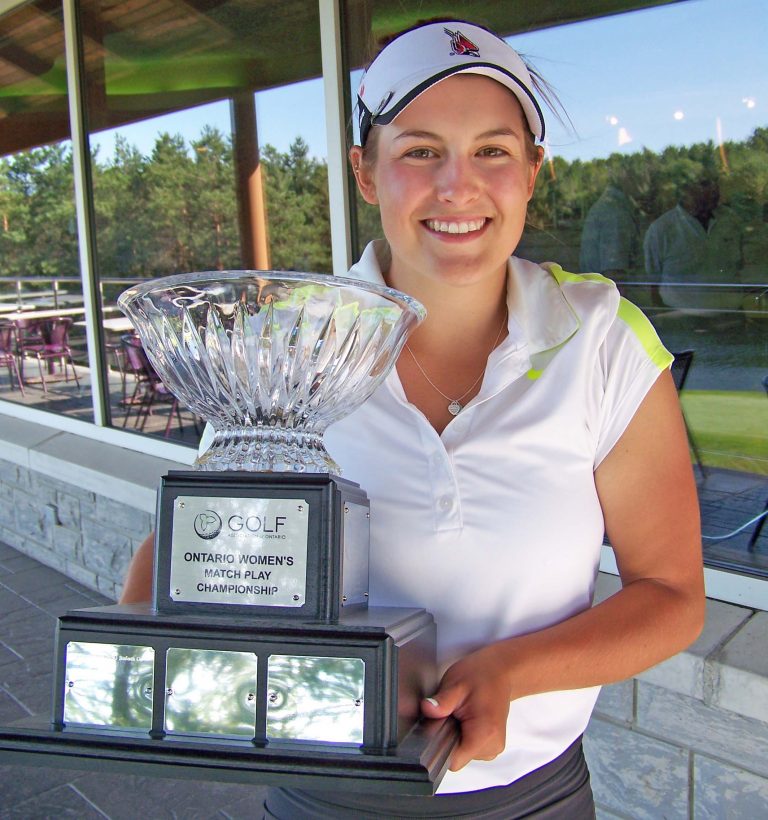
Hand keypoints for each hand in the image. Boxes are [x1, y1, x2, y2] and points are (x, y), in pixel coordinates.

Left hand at [420, 644, 513, 771]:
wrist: (501, 672)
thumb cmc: (482, 675)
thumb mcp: (456, 684)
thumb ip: (441, 701)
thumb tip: (427, 709)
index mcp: (484, 733)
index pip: (454, 761)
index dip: (440, 746)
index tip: (440, 727)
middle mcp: (493, 745)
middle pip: (458, 758)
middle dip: (449, 737)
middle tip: (453, 713)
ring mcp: (494, 747)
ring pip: (463, 754)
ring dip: (457, 735)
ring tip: (462, 714)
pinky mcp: (492, 744)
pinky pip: (470, 748)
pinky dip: (464, 735)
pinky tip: (467, 719)